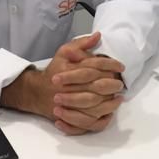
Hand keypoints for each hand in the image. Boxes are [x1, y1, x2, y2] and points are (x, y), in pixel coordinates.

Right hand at [0, 32, 124, 134]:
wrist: (38, 92)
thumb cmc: (55, 71)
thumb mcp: (64, 52)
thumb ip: (82, 43)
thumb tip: (98, 36)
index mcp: (68, 69)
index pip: (93, 66)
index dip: (110, 65)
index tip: (121, 67)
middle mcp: (68, 87)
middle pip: (96, 86)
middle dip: (112, 84)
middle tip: (120, 83)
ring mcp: (69, 105)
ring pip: (95, 105)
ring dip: (110, 102)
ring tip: (118, 97)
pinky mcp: (70, 118)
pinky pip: (89, 122)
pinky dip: (101, 118)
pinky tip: (110, 112)